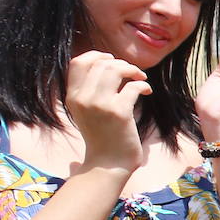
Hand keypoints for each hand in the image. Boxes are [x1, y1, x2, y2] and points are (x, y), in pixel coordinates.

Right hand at [65, 50, 149, 173]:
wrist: (108, 164)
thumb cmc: (102, 136)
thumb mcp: (86, 111)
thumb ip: (89, 90)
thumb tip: (106, 63)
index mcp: (72, 97)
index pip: (78, 62)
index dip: (96, 56)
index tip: (112, 60)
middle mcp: (83, 98)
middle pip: (101, 63)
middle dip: (121, 63)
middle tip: (132, 73)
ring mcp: (100, 105)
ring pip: (116, 69)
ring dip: (133, 70)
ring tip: (140, 78)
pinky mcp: (119, 112)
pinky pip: (134, 86)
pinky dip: (144, 85)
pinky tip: (147, 92)